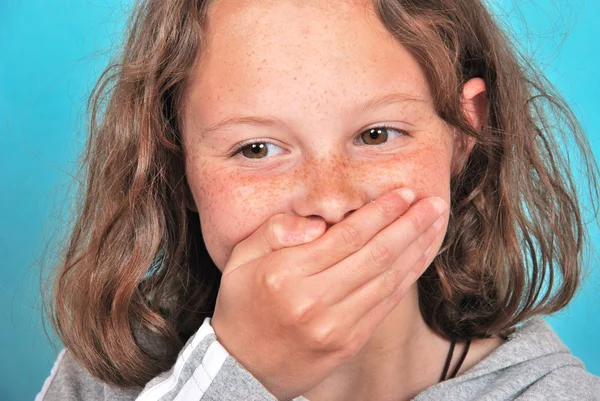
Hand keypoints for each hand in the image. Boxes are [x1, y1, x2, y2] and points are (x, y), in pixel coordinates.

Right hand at [210, 188, 446, 399]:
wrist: (243, 368)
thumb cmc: (242, 306)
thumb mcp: (240, 260)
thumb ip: (275, 232)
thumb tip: (316, 223)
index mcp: (286, 275)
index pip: (346, 236)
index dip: (380, 212)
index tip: (403, 194)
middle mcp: (314, 301)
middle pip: (375, 255)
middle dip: (410, 225)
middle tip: (433, 203)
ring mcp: (336, 325)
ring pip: (388, 279)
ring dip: (417, 248)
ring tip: (436, 224)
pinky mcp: (349, 341)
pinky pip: (387, 303)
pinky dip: (408, 277)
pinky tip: (420, 256)